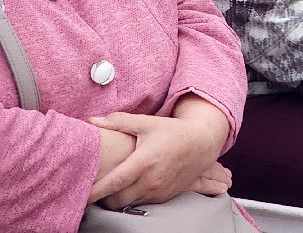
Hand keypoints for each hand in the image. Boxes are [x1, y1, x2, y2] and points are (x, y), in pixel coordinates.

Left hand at [89, 96, 229, 207]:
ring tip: (112, 186)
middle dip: (103, 198)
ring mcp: (158, 191)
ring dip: (117, 198)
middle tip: (96, 188)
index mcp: (143, 162)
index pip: (112, 183)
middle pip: (116, 200)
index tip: (79, 194)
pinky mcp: (164, 196)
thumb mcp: (148, 123)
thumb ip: (119, 122)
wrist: (203, 142)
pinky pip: (141, 203)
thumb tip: (93, 120)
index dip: (93, 192)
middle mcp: (150, 180)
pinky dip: (132, 197)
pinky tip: (131, 186)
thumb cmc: (173, 131)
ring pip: (128, 203)